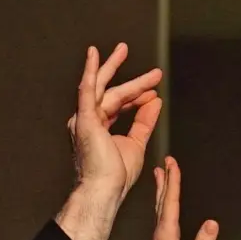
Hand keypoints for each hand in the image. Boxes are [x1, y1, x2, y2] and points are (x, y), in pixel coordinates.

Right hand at [68, 43, 162, 202]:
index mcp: (98, 127)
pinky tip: (94, 55)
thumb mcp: (137, 143)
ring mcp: (84, 118)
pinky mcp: (84, 119)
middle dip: (127, 77)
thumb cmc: (117, 175)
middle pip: (111, 93)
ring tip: (123, 49)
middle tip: (137, 59)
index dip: (136, 95)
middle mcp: (87, 120)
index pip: (118, 104)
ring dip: (114, 68)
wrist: (105, 190)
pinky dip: (90, 71)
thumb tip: (156, 101)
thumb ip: (144, 121)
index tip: (153, 91)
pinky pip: (87, 90)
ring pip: (104, 88)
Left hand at [135, 156, 217, 239]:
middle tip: (166, 161)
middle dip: (165, 178)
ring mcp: (158, 236)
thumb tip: (212, 224)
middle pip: (163, 199)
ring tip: (160, 174)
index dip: (173, 181)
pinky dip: (162, 202)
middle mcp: (160, 231)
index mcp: (167, 233)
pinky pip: (160, 214)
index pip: (171, 201)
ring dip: (162, 188)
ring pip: (160, 205)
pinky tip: (164, 202)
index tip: (173, 164)